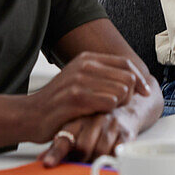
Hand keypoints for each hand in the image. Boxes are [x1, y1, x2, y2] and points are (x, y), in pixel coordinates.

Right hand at [26, 52, 149, 142]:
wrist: (29, 115)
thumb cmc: (59, 103)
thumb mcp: (80, 81)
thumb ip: (102, 76)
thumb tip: (134, 79)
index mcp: (87, 58)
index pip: (125, 63)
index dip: (140, 78)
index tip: (145, 92)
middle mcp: (84, 65)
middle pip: (127, 78)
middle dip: (129, 96)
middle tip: (117, 108)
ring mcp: (79, 80)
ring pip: (121, 91)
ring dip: (118, 106)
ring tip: (103, 113)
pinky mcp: (75, 98)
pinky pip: (109, 103)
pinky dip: (107, 112)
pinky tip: (96, 116)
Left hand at [39, 108, 140, 165]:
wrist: (124, 110)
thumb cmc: (95, 124)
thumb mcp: (75, 129)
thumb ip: (59, 146)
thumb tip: (41, 161)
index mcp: (78, 120)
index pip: (64, 138)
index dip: (56, 153)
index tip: (47, 164)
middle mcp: (95, 120)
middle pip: (84, 147)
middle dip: (80, 160)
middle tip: (79, 164)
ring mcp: (112, 126)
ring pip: (101, 151)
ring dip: (96, 162)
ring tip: (93, 161)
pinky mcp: (127, 134)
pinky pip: (117, 153)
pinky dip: (111, 160)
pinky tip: (108, 159)